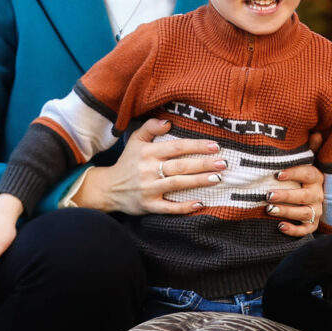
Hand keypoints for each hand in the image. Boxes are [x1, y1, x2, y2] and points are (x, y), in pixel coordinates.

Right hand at [72, 117, 227, 215]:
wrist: (108, 188)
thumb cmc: (128, 162)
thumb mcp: (135, 140)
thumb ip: (150, 128)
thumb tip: (168, 122)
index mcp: (148, 152)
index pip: (176, 147)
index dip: (196, 146)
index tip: (215, 146)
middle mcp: (148, 170)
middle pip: (180, 166)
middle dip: (204, 164)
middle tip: (223, 163)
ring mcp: (149, 189)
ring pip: (177, 184)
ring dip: (198, 181)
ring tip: (217, 178)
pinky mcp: (148, 205)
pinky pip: (168, 208)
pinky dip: (184, 207)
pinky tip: (200, 204)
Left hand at [267, 155, 325, 237]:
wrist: (311, 199)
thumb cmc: (302, 177)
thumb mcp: (306, 161)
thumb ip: (309, 148)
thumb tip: (315, 131)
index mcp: (316, 177)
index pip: (308, 173)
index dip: (294, 173)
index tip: (277, 174)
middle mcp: (318, 194)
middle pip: (305, 196)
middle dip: (287, 196)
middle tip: (268, 195)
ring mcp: (316, 210)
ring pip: (305, 213)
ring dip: (287, 212)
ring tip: (270, 209)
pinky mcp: (312, 224)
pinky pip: (306, 230)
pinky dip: (294, 230)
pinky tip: (280, 227)